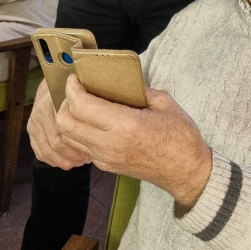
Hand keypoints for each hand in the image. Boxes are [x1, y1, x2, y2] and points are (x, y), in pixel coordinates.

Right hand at [27, 80, 92, 168]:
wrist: (54, 76)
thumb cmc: (75, 83)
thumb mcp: (83, 86)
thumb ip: (90, 100)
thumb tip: (104, 115)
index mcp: (54, 99)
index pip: (64, 128)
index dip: (79, 142)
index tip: (92, 149)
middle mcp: (41, 110)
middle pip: (56, 141)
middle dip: (73, 154)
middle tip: (87, 158)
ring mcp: (34, 120)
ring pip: (46, 149)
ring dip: (63, 159)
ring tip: (79, 161)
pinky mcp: (31, 128)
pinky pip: (39, 150)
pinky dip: (52, 159)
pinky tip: (66, 162)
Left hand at [55, 76, 211, 207]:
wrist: (186, 171)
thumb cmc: (180, 136)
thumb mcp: (163, 103)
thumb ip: (137, 89)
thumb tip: (118, 79)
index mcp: (125, 125)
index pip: (81, 106)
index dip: (72, 88)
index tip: (75, 78)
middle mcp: (110, 144)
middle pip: (65, 123)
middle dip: (64, 103)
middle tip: (76, 90)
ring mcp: (105, 158)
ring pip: (68, 137)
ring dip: (69, 118)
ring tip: (81, 104)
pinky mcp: (105, 165)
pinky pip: (80, 146)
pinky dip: (78, 131)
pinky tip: (92, 120)